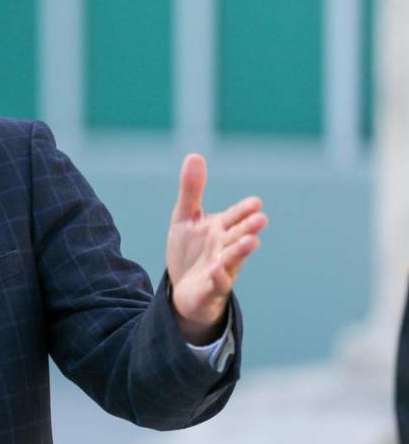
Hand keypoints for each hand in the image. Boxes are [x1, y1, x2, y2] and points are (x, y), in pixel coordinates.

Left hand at [166, 154, 267, 344]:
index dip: (244, 210)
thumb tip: (194, 155)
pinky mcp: (211, 288)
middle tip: (261, 219)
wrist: (182, 289)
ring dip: (241, 251)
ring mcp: (221, 269)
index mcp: (221, 229)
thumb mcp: (185, 217)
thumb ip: (192, 190)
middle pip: (238, 236)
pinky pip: (217, 283)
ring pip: (233, 259)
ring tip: (252, 242)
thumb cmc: (190, 250)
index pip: (236, 216)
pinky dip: (218, 277)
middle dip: (249, 228)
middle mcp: (225, 247)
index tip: (256, 202)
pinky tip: (217, 269)